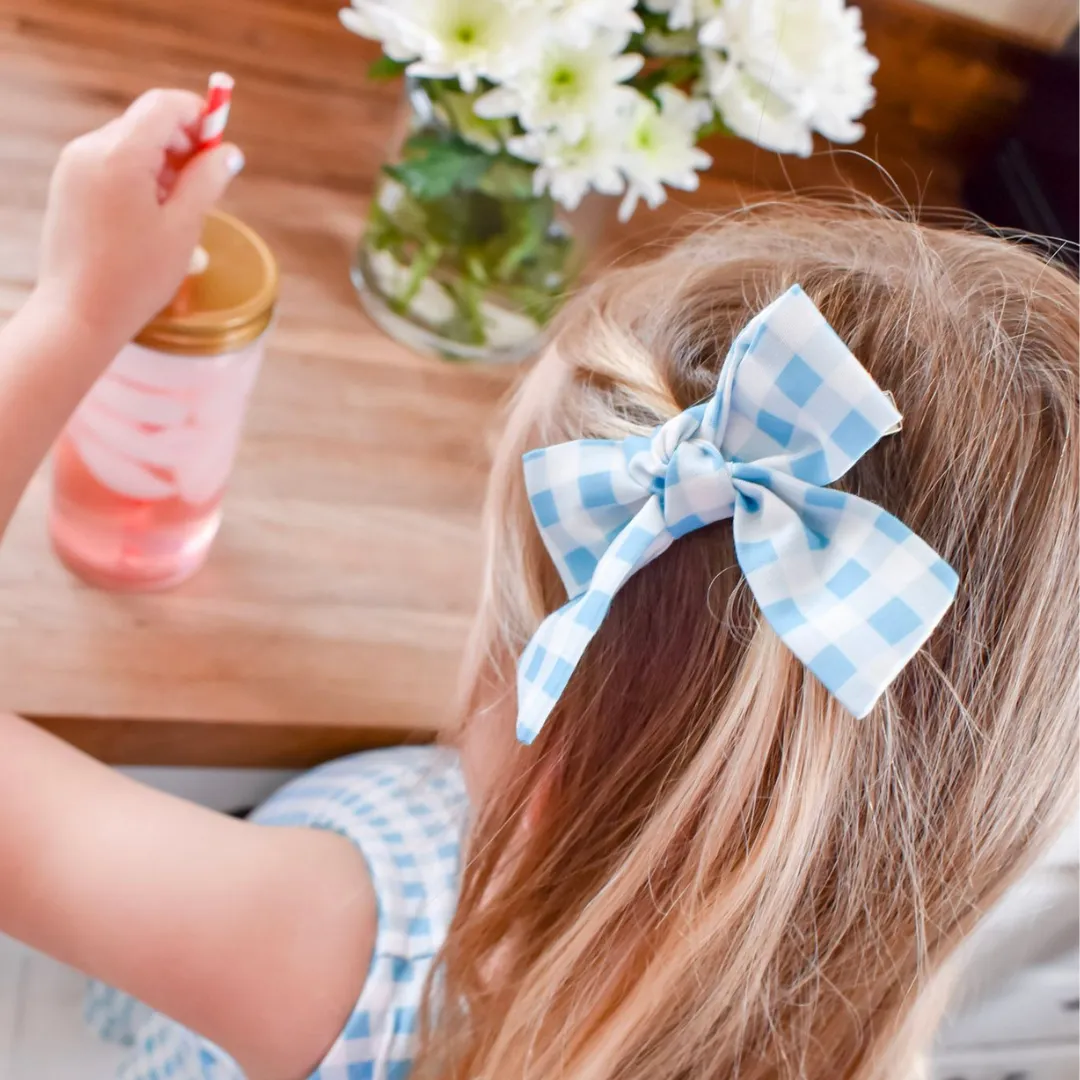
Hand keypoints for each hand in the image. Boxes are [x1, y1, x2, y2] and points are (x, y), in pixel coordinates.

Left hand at [34, 88, 243, 352]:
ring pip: (130, 143)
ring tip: (177, 211)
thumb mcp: (183, 228)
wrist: (79, 313)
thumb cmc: (135, 277)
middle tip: (207, 184)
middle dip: (182, 144)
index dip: (200, 116)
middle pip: (147, 122)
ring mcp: (74, 166)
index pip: (165, 105)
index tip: (221, 143)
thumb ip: (207, 181)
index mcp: (120, 155)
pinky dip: (138, 176)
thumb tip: (228, 153)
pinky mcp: (68, 184)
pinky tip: (151, 216)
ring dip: (162, 164)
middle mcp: (90, 149)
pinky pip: (111, 163)